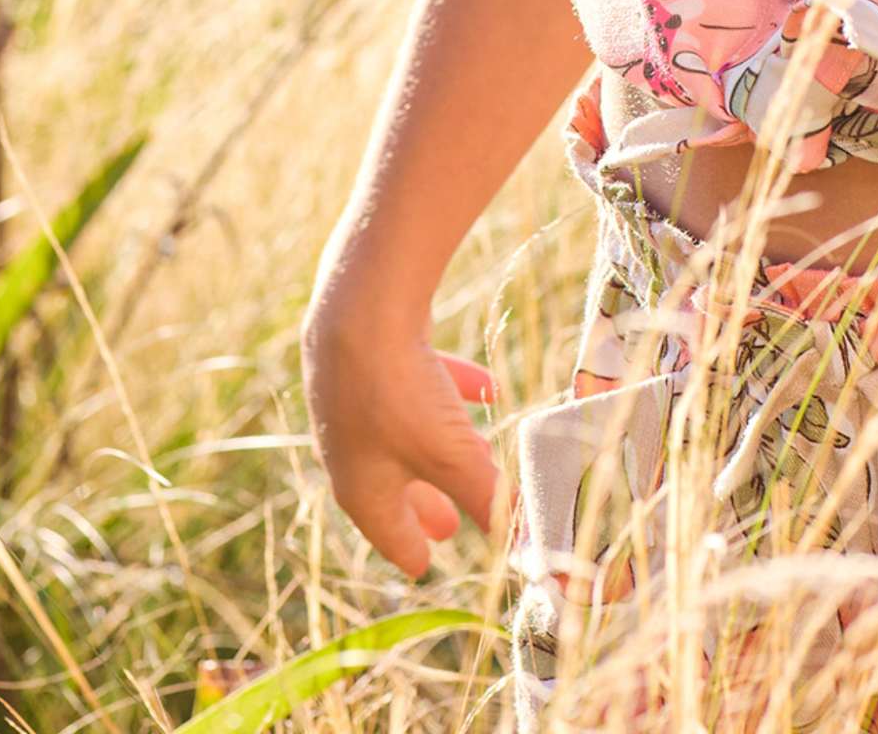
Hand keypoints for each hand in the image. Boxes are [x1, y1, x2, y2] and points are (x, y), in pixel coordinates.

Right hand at [302, 291, 503, 579]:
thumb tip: (525, 540)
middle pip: (394, 487)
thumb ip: (487, 496)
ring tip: (473, 458)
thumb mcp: (451, 456)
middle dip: (427, 505)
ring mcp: (358, 403)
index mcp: (362, 487)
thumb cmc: (399, 396)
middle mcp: (352, 450)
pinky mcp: (373, 360)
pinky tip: (486, 386)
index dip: (411, 550)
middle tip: (449, 527)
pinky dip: (450, 394)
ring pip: (406, 438)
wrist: (362, 310)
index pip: (388, 533)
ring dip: (441, 451)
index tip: (423, 568)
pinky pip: (417, 387)